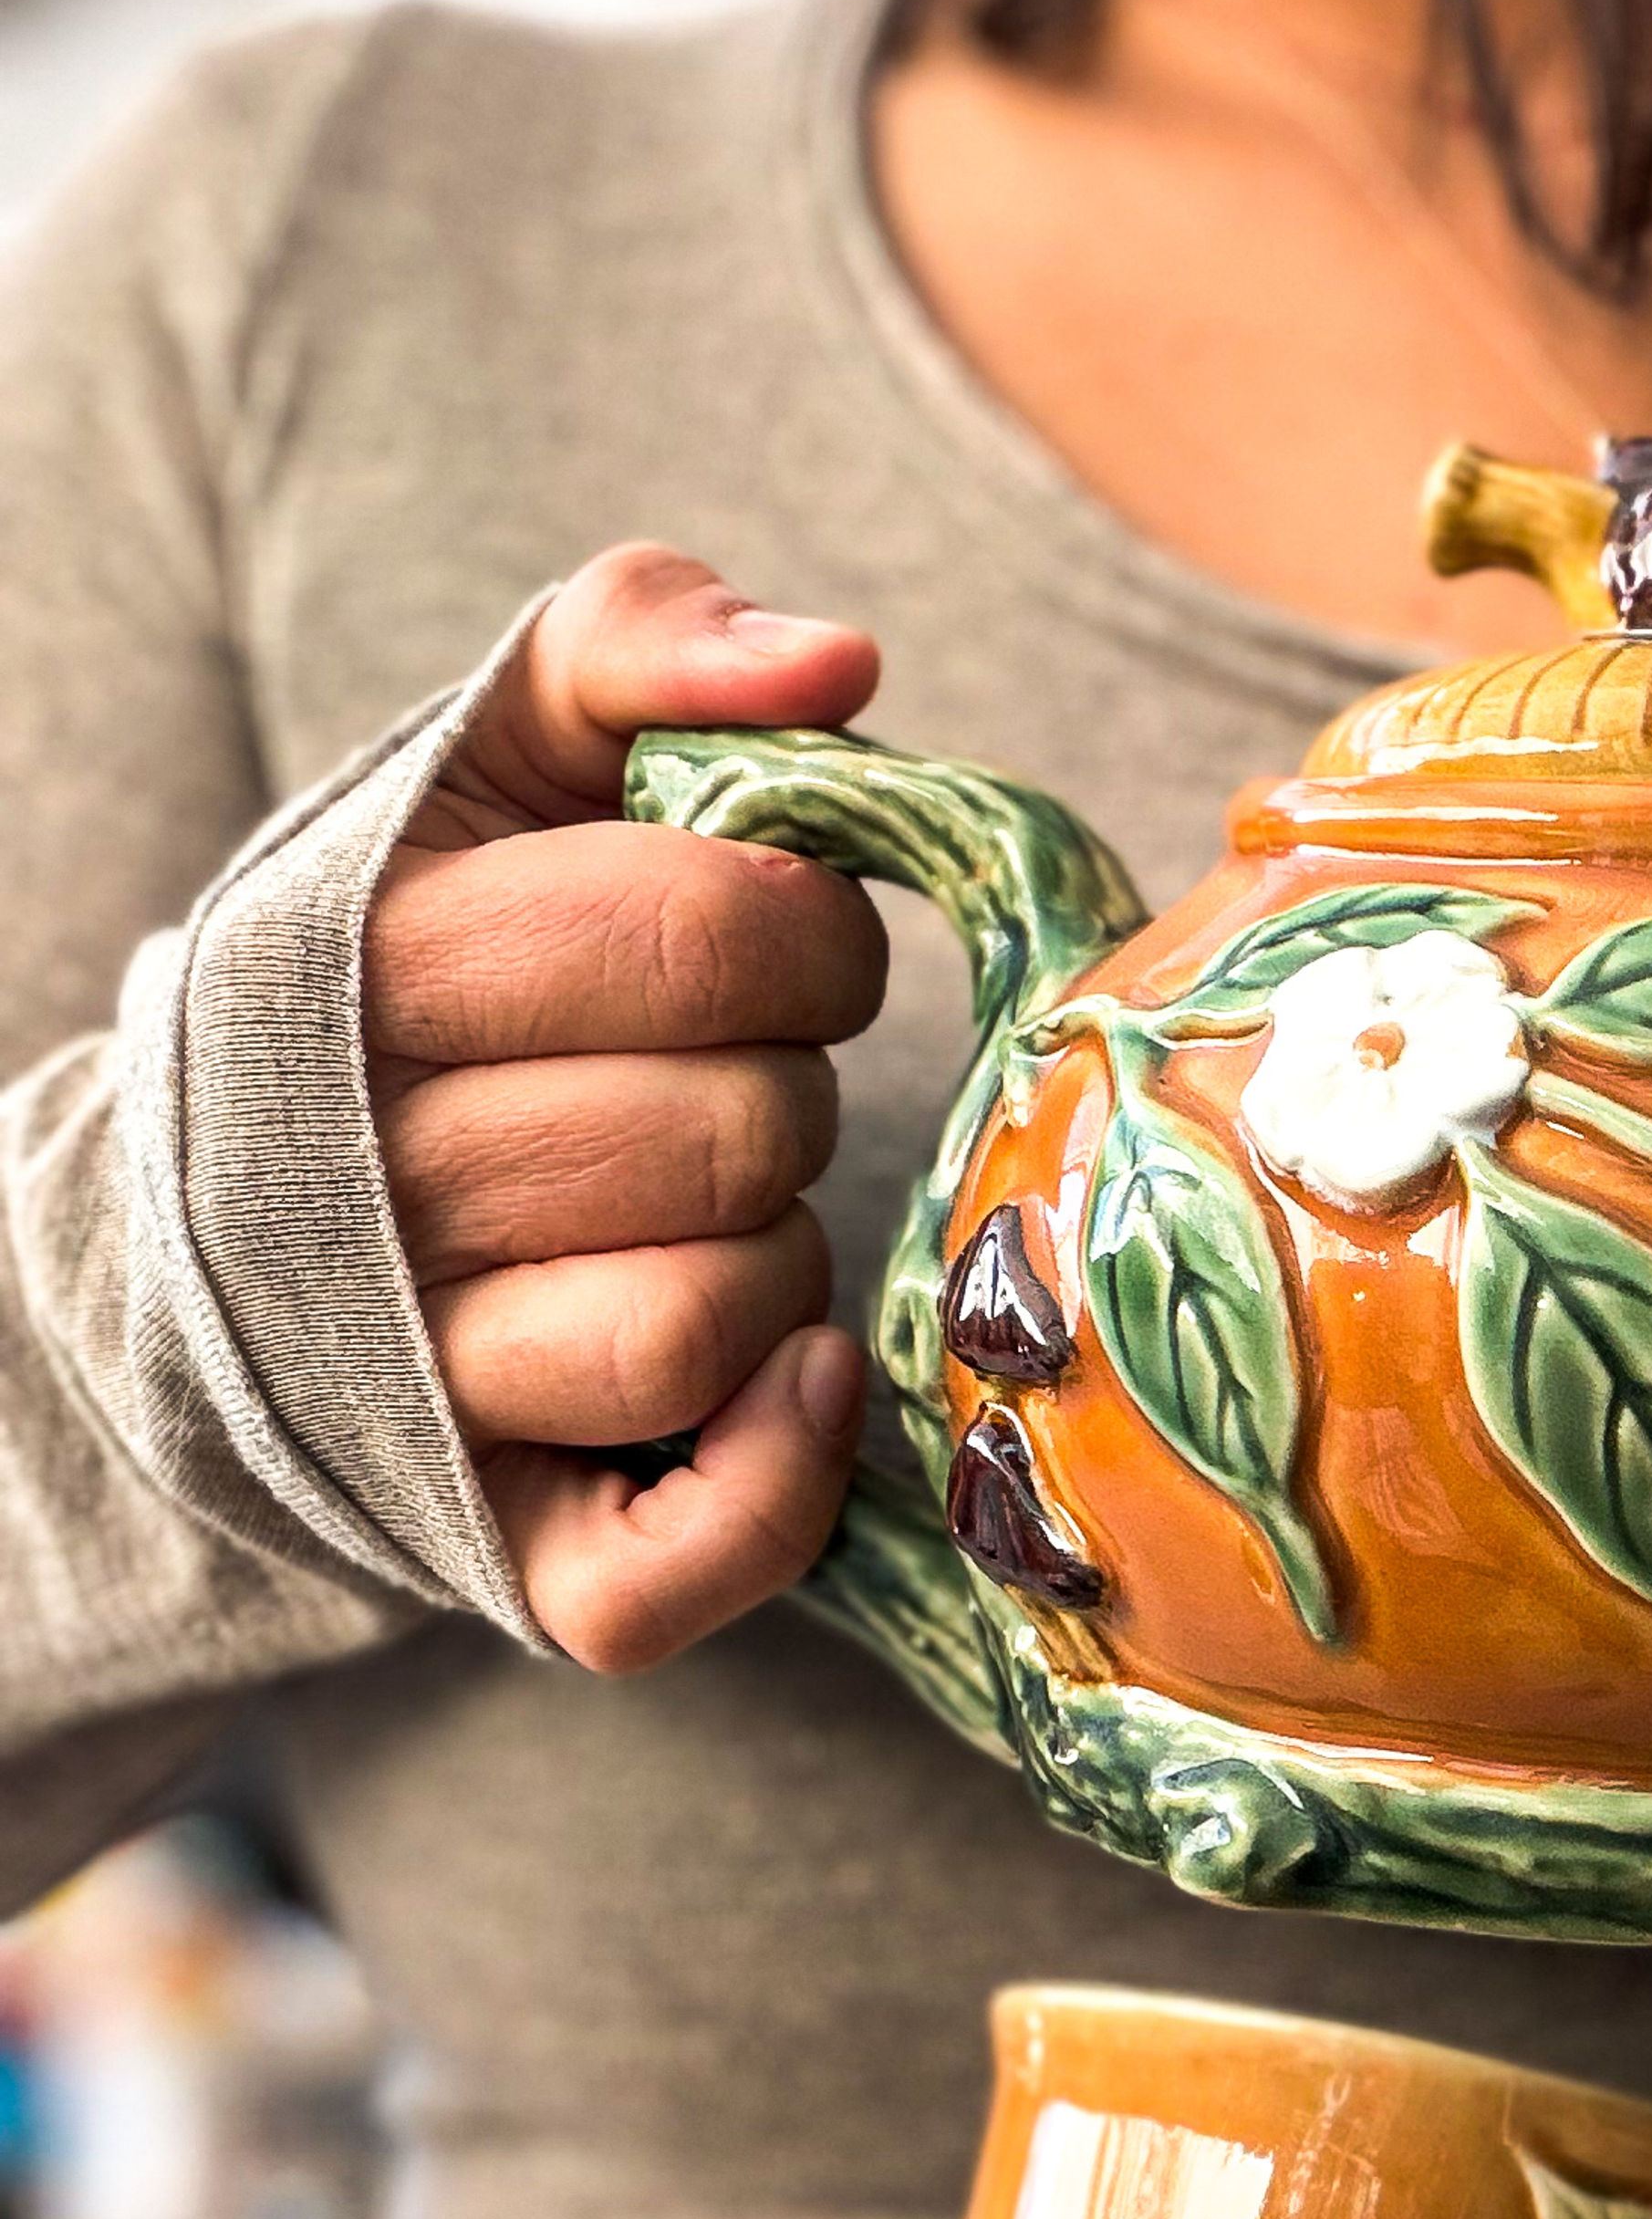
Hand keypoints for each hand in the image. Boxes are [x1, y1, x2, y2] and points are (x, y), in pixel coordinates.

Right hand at [367, 547, 888, 1670]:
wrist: (245, 1203)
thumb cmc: (432, 956)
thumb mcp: (497, 760)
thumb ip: (639, 649)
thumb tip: (839, 665)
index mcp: (371, 973)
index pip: (713, 930)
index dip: (808, 926)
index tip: (773, 934)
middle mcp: (367, 1192)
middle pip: (733, 1129)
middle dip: (787, 1086)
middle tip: (733, 1076)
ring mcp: (422, 1389)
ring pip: (704, 1321)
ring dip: (774, 1258)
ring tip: (710, 1207)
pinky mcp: (500, 1551)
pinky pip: (664, 1569)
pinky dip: (769, 1482)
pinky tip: (801, 1382)